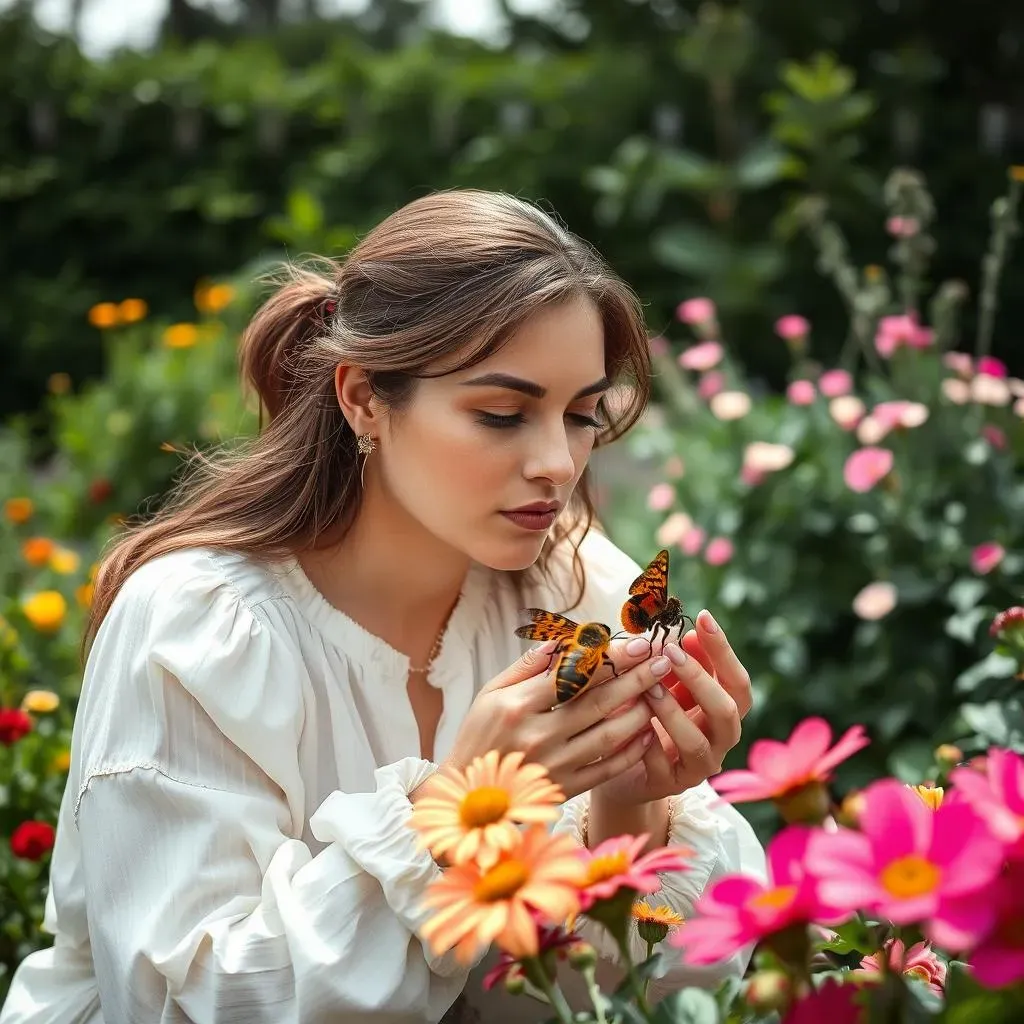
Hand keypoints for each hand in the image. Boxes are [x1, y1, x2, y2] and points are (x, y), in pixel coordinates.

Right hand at [433, 637, 672, 799]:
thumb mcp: (490, 693)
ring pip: (609, 735)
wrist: (467, 796)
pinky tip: (647, 732)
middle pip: (598, 702)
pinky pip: (608, 768)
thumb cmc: (479, 735)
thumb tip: (562, 642)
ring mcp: (554, 766)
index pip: (573, 675)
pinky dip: (632, 750)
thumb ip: (526, 667)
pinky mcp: (565, 789)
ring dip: (640, 711)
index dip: (609, 658)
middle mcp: (538, 736)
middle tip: (663, 659)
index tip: (637, 643)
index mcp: (517, 706)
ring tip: (659, 691)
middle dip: (636, 678)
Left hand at [590, 610, 751, 808]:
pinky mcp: (670, 786)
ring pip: (696, 742)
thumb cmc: (650, 717)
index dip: (723, 650)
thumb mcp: (666, 685)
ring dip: (672, 711)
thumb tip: (687, 632)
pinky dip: (650, 747)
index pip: (737, 681)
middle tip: (671, 652)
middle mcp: (719, 740)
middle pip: (727, 710)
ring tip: (648, 688)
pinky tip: (635, 730)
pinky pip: (664, 768)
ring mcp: (698, 767)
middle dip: (700, 678)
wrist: (623, 768)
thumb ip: (680, 663)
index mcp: (724, 711)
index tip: (703, 617)